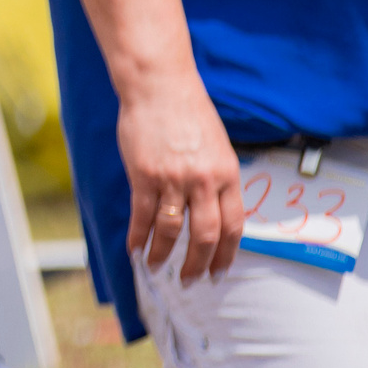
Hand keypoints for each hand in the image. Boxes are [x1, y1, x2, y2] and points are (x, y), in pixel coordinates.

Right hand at [117, 67, 244, 282]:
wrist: (159, 87)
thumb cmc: (188, 112)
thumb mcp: (216, 146)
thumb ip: (217, 177)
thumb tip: (212, 208)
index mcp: (227, 174)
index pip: (233, 225)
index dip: (226, 254)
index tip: (219, 271)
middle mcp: (204, 181)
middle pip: (206, 235)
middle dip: (197, 264)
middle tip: (190, 281)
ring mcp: (173, 180)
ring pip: (172, 230)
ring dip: (163, 254)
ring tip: (156, 268)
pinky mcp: (144, 176)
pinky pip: (143, 215)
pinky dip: (138, 236)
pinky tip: (134, 249)